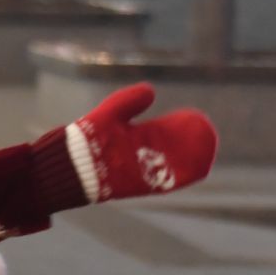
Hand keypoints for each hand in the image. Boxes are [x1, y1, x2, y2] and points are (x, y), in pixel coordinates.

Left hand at [69, 83, 216, 202]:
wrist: (67, 166)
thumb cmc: (84, 139)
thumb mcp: (109, 115)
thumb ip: (128, 102)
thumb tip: (151, 90)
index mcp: (134, 137)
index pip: (164, 132)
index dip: (180, 126)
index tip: (197, 119)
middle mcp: (140, 154)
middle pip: (172, 148)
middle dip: (189, 142)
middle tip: (208, 135)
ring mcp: (140, 170)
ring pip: (171, 165)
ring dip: (189, 158)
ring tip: (208, 150)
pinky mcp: (137, 185)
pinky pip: (164, 182)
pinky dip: (180, 176)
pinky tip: (197, 168)